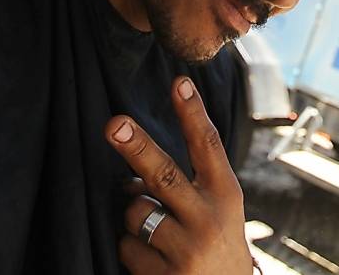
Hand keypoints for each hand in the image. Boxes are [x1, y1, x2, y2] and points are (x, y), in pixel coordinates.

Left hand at [107, 77, 252, 274]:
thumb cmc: (216, 243)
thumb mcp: (217, 210)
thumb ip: (185, 186)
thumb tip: (129, 180)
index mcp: (225, 194)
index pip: (208, 146)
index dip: (192, 113)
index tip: (179, 82)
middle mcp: (209, 219)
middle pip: (164, 175)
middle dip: (136, 146)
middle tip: (113, 123)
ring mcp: (187, 249)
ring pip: (135, 213)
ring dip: (134, 218)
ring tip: (157, 235)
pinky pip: (126, 247)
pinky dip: (132, 250)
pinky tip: (155, 261)